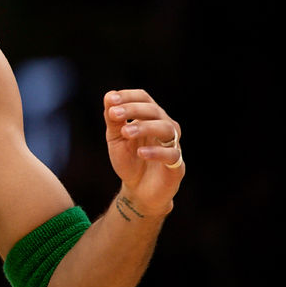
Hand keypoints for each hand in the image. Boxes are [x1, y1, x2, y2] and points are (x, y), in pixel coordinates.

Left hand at [103, 89, 183, 216]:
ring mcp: (172, 145)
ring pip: (166, 129)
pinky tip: (141, 152)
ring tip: (125, 132)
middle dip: (133, 109)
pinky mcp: (177, 165)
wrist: (138, 190)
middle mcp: (164, 127)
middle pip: (154, 110)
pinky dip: (156, 152)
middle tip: (114, 114)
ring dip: (144, 127)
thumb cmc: (129, 159)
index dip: (128, 96)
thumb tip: (108, 96)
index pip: (143, 98)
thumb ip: (113, 120)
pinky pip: (172, 154)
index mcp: (149, 117)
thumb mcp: (115, 139)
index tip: (111, 100)